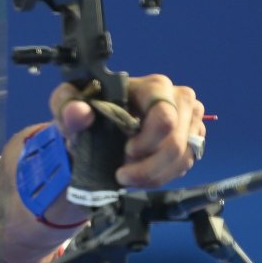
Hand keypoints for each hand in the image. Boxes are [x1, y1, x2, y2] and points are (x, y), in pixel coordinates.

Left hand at [50, 74, 205, 188]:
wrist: (98, 131)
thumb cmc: (89, 114)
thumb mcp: (69, 108)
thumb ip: (68, 106)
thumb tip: (79, 111)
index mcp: (154, 86)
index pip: (164, 117)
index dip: (147, 142)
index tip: (125, 152)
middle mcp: (180, 98)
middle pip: (177, 143)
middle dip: (148, 166)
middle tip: (123, 173)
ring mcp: (191, 119)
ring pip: (182, 158)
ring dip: (153, 175)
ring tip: (128, 175)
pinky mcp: (193, 139)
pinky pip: (185, 165)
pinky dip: (161, 177)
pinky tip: (142, 175)